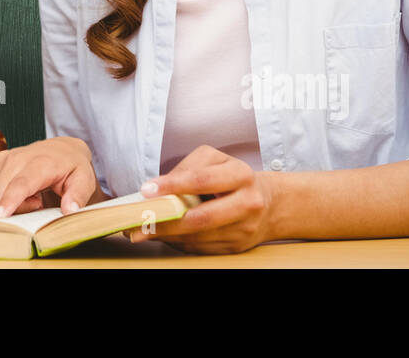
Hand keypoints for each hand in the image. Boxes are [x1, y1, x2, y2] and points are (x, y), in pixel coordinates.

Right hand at [0, 137, 98, 216]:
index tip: (0, 216)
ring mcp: (2, 158)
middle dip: (15, 210)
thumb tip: (69, 210)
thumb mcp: (84, 181)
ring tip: (30, 195)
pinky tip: (16, 191)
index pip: (21, 183)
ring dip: (7, 204)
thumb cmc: (72, 168)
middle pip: (1, 195)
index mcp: (41, 162)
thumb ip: (78, 196)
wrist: (61, 149)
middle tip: (37, 202)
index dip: (9, 200)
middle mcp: (17, 157)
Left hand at [124, 145, 277, 253]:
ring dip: (167, 236)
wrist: (268, 203)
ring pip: (198, 237)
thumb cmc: (233, 177)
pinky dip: (179, 242)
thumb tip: (158, 187)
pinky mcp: (237, 247)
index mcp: (240, 175)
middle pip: (200, 218)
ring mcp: (244, 229)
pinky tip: (165, 236)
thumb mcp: (215, 160)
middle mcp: (247, 203)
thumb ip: (188, 168)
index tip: (147, 190)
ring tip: (143, 231)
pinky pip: (201, 248)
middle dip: (166, 222)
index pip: (201, 180)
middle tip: (140, 221)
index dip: (172, 185)